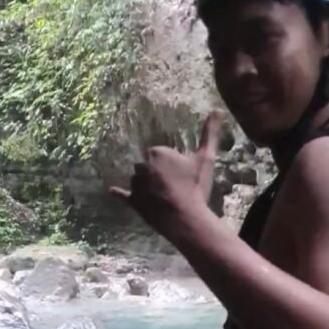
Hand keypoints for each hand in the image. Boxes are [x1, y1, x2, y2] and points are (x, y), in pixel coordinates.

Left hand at [110, 112, 221, 238]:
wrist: (185, 218)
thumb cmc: (196, 187)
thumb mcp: (206, 158)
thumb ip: (210, 133)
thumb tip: (217, 109)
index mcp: (157, 152)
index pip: (162, 154)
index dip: (172, 165)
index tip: (182, 175)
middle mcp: (142, 164)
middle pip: (149, 166)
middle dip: (158, 173)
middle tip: (174, 186)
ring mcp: (135, 183)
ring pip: (139, 179)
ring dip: (147, 185)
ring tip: (163, 196)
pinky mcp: (132, 200)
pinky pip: (123, 194)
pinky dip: (119, 193)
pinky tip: (112, 191)